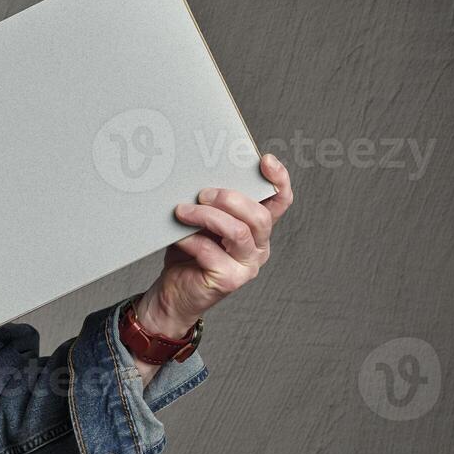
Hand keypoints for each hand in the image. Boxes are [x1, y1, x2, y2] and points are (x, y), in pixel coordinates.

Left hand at [136, 152, 293, 337]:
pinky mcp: (229, 280)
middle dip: (230, 199)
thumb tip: (198, 176)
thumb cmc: (188, 253)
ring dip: (208, 216)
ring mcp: (247, 266)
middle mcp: (259, 247)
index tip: (265, 160)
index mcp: (256, 228)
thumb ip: (210, 204)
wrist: (173, 293)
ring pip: (239, 233)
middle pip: (259, 216)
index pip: (279, 201)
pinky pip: (212, 253)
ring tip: (183, 211)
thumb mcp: (201, 222)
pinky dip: (192, 240)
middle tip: (202, 193)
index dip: (279, 180)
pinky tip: (179, 237)